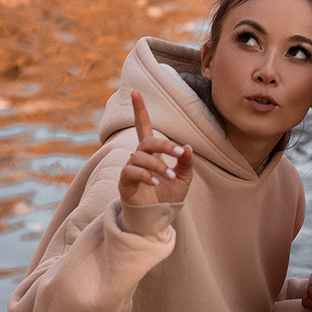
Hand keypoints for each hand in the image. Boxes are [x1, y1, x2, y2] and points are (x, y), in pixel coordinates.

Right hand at [118, 90, 192, 207]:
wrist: (158, 219)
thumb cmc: (169, 198)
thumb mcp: (184, 179)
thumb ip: (186, 163)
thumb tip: (186, 146)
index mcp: (152, 153)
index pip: (144, 127)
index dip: (140, 110)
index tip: (135, 91)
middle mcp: (139, 157)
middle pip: (147, 140)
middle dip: (164, 144)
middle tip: (178, 153)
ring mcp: (130, 169)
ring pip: (140, 156)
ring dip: (158, 165)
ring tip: (168, 177)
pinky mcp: (124, 182)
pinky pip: (130, 171)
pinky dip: (144, 175)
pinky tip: (155, 182)